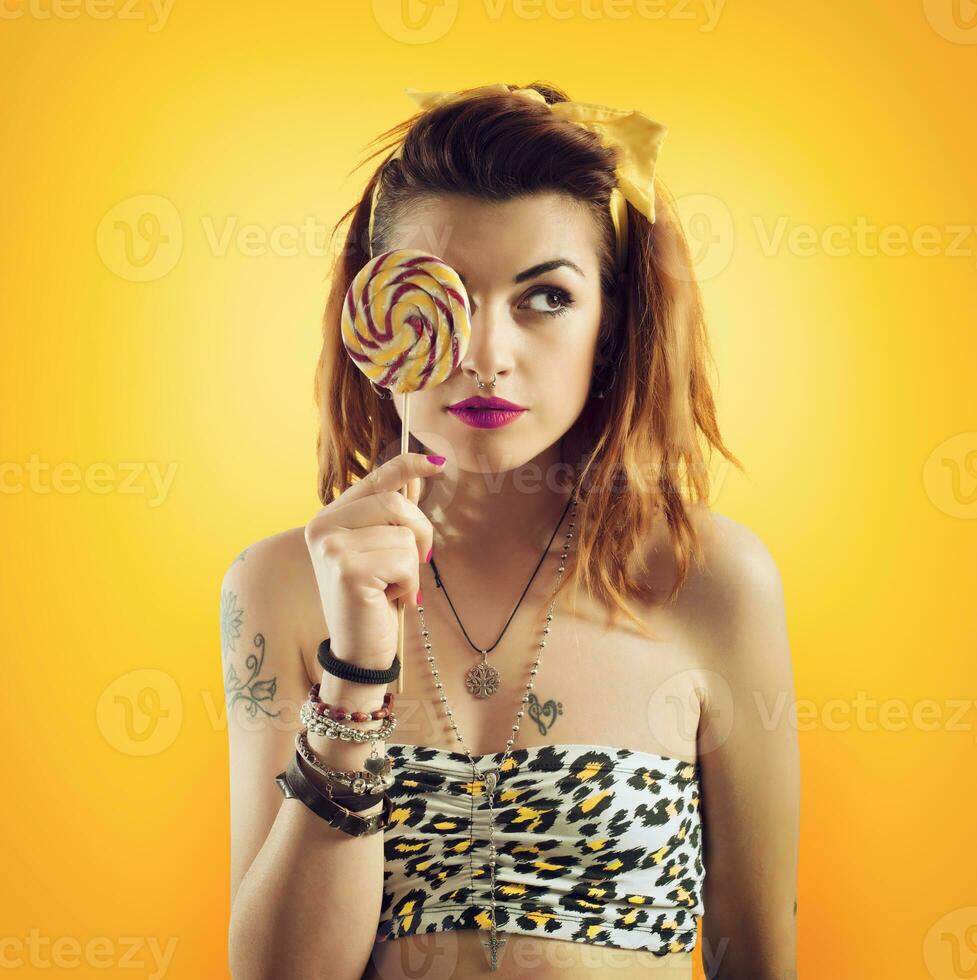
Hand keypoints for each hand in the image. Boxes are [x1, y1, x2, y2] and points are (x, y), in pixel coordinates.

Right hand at [304, 452, 444, 668]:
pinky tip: (388, 599)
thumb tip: (418, 474)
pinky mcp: (348, 569)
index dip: (409, 465)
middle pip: (396, 503)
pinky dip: (408, 583)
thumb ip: (392, 515)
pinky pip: (404, 559)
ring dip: (410, 565)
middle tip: (415, 564)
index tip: (437, 463)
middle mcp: (323, 526)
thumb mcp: (380, 551)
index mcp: (329, 517)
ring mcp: (332, 547)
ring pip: (404, 534)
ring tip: (391, 586)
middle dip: (420, 533)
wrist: (358, 652)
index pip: (375, 478)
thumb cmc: (373, 600)